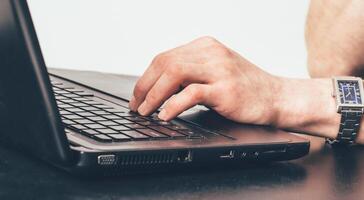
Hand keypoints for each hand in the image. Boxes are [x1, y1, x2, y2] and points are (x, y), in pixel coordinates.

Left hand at [129, 36, 280, 124]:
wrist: (277, 97)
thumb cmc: (246, 88)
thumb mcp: (215, 73)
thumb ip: (191, 75)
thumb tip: (158, 89)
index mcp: (205, 47)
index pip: (165, 57)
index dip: (146, 78)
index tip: (138, 95)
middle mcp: (211, 53)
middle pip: (165, 63)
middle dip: (144, 86)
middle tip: (137, 106)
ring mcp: (220, 69)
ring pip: (174, 74)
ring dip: (154, 95)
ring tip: (146, 111)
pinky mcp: (226, 89)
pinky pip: (192, 93)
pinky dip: (173, 105)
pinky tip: (166, 115)